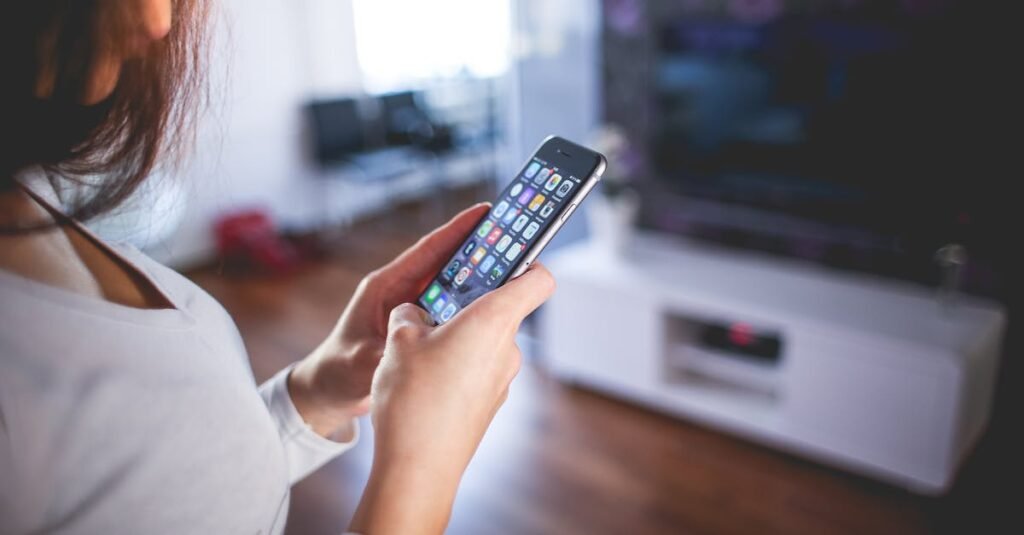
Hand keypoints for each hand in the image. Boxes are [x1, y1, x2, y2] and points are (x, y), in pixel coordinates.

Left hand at [288, 203, 491, 437]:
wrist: (329, 391)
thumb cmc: (337, 371)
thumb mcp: (360, 362)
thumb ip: (386, 353)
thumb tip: (412, 349)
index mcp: (385, 286)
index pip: (427, 250)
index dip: (456, 230)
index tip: (484, 212)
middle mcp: (401, 291)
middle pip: (446, 263)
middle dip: (478, 250)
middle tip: (513, 238)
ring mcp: (412, 308)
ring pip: (452, 285)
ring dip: (479, 278)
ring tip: (514, 269)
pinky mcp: (419, 325)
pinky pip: (451, 309)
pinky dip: (471, 306)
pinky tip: (495, 308)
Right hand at [350, 262, 554, 533]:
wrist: (418, 468)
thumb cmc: (413, 399)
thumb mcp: (399, 341)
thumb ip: (409, 314)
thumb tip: (414, 313)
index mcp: (493, 321)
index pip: (538, 279)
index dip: (528, 260)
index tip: (506, 253)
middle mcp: (507, 348)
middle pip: (502, 309)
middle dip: (469, 302)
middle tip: (435, 302)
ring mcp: (502, 379)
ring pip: (485, 341)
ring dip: (458, 335)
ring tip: (418, 346)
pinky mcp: (489, 402)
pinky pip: (477, 369)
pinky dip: (457, 364)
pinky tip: (424, 378)